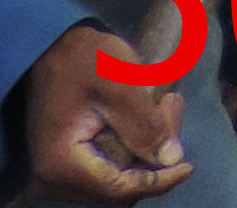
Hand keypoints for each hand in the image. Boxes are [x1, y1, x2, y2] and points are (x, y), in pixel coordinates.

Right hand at [19, 27, 189, 198]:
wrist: (48, 46)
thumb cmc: (81, 58)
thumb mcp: (119, 84)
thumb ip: (144, 125)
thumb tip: (171, 159)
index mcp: (60, 166)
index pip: (119, 190)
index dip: (158, 181)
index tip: (188, 166)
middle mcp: (51, 180)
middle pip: (118, 190)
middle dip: (153, 162)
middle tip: (171, 112)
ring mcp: (55, 176)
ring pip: (114, 183)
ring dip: (144, 155)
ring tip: (163, 109)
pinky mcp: (63, 166)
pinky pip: (105, 172)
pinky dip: (130, 152)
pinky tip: (145, 120)